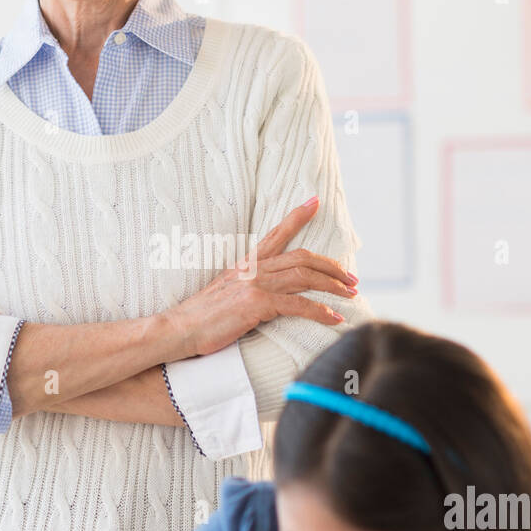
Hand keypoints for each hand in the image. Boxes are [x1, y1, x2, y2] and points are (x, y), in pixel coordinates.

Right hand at [166, 196, 358, 358]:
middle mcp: (253, 269)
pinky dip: (320, 311)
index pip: (276, 233)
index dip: (298, 217)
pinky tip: (334, 318)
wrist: (178, 329)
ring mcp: (255, 285)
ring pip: (305, 277)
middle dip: (332, 266)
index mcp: (246, 263)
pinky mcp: (256, 304)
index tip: (315, 202)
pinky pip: (298, 306)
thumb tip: (266, 294)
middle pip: (303, 258)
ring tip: (351, 294)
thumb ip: (247, 286)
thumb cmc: (200, 317)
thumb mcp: (225, 292)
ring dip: (333, 286)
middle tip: (352, 278)